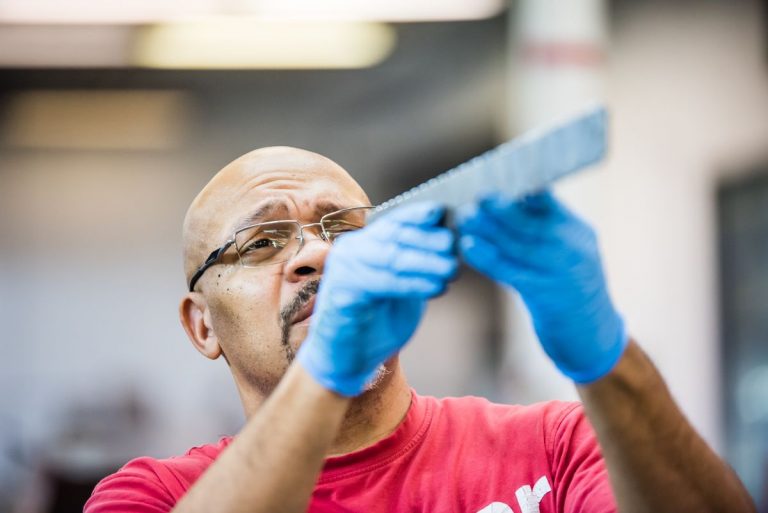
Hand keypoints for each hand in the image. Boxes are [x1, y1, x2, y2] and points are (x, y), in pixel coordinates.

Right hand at [296, 202, 457, 395]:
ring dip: (425, 262)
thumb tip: (453, 241)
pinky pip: (381, 285)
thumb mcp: (404, 286)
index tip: (442, 211)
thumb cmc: (379, 319)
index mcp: (366, 243)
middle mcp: (351, 252)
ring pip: (390, 259)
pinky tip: (436, 288)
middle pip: (394, 237)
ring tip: (452, 268)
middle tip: (454, 243)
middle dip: (426, 239)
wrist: (348, 358)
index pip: (394, 222)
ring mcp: (343, 272)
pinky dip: (412, 285)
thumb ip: (419, 264)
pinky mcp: (341, 296)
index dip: (417, 215)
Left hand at [456, 191, 626, 382]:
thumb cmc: (573, 293)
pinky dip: (488, 258)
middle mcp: (574, 248)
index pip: (548, 201)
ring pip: (520, 244)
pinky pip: (512, 272)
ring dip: (489, 229)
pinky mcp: (547, 297)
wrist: (594, 340)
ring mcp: (562, 273)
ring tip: (464, 217)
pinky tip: (469, 247)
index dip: (519, 187)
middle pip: (532, 221)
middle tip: (474, 194)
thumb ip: (546, 230)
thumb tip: (511, 201)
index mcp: (579, 232)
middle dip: (500, 207)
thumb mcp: (568, 255)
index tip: (492, 175)